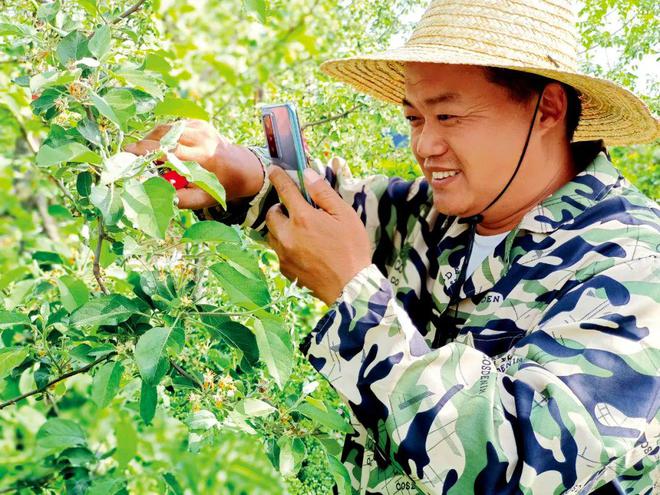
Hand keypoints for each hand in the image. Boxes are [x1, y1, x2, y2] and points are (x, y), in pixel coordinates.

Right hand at [125, 120, 263, 207]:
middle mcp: (203, 138)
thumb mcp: (205, 199)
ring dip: (152, 137)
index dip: (147, 149)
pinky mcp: (200, 123)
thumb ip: (183, 200)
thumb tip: (158, 197)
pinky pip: (175, 125)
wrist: (244, 168)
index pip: (170, 149)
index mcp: (204, 157)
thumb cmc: (222, 186)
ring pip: (168, 127)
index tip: (129, 152)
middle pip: (165, 134)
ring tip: (145, 151)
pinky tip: (163, 146)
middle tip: (132, 153)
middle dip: (145, 142)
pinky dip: (165, 134)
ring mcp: (202, 128)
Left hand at [265, 167, 371, 304]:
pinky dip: (286, 245)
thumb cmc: (352, 249)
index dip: (278, 177)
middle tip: (296, 210)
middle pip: (272, 213)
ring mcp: (283, 253)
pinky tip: (303, 249)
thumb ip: (324, 193)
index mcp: (303, 218)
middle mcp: (287, 235)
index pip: (285, 190)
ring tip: (300, 230)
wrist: (349, 287)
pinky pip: (278, 250)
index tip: (272, 169)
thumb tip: (308, 174)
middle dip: (280, 208)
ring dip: (281, 227)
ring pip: (272, 233)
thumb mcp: (345, 216)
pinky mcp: (284, 268)